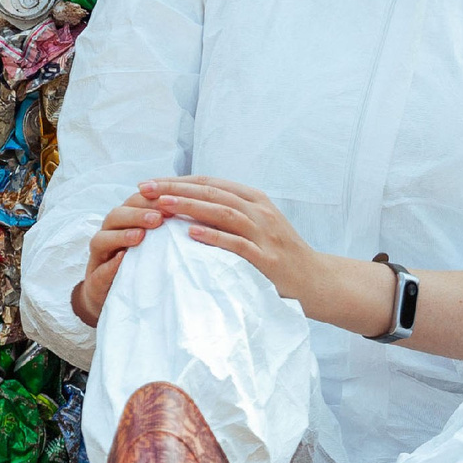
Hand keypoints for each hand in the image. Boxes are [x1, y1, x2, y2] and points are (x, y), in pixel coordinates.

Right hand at [73, 187, 165, 327]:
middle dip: (137, 214)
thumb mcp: (156, 244)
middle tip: (158, 218)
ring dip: (121, 235)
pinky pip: (99, 271)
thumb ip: (168, 230)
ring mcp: (99, 258)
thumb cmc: (142, 265)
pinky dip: (110, 265)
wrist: (116, 297)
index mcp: (124, 222)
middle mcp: (109, 235)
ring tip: (140, 236)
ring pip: (102, 239)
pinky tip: (122, 260)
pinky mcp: (95, 280)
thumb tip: (195, 216)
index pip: (134, 202)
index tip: (171, 201)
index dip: (150, 199)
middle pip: (116, 216)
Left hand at [139, 176, 337, 310]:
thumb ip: (231, 214)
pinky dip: (213, 237)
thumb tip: (191, 207)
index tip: (150, 183)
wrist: (317, 281)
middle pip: (213, 193)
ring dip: (190, 207)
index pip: (211, 183)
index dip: (179, 181)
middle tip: (146, 189)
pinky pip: (237, 244)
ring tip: (162, 205)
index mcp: (256, 199)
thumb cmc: (281, 255)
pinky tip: (190, 234)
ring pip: (223, 212)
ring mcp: (265, 234)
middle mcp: (260, 211)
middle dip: (176, 189)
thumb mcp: (259, 226)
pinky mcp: (266, 258)